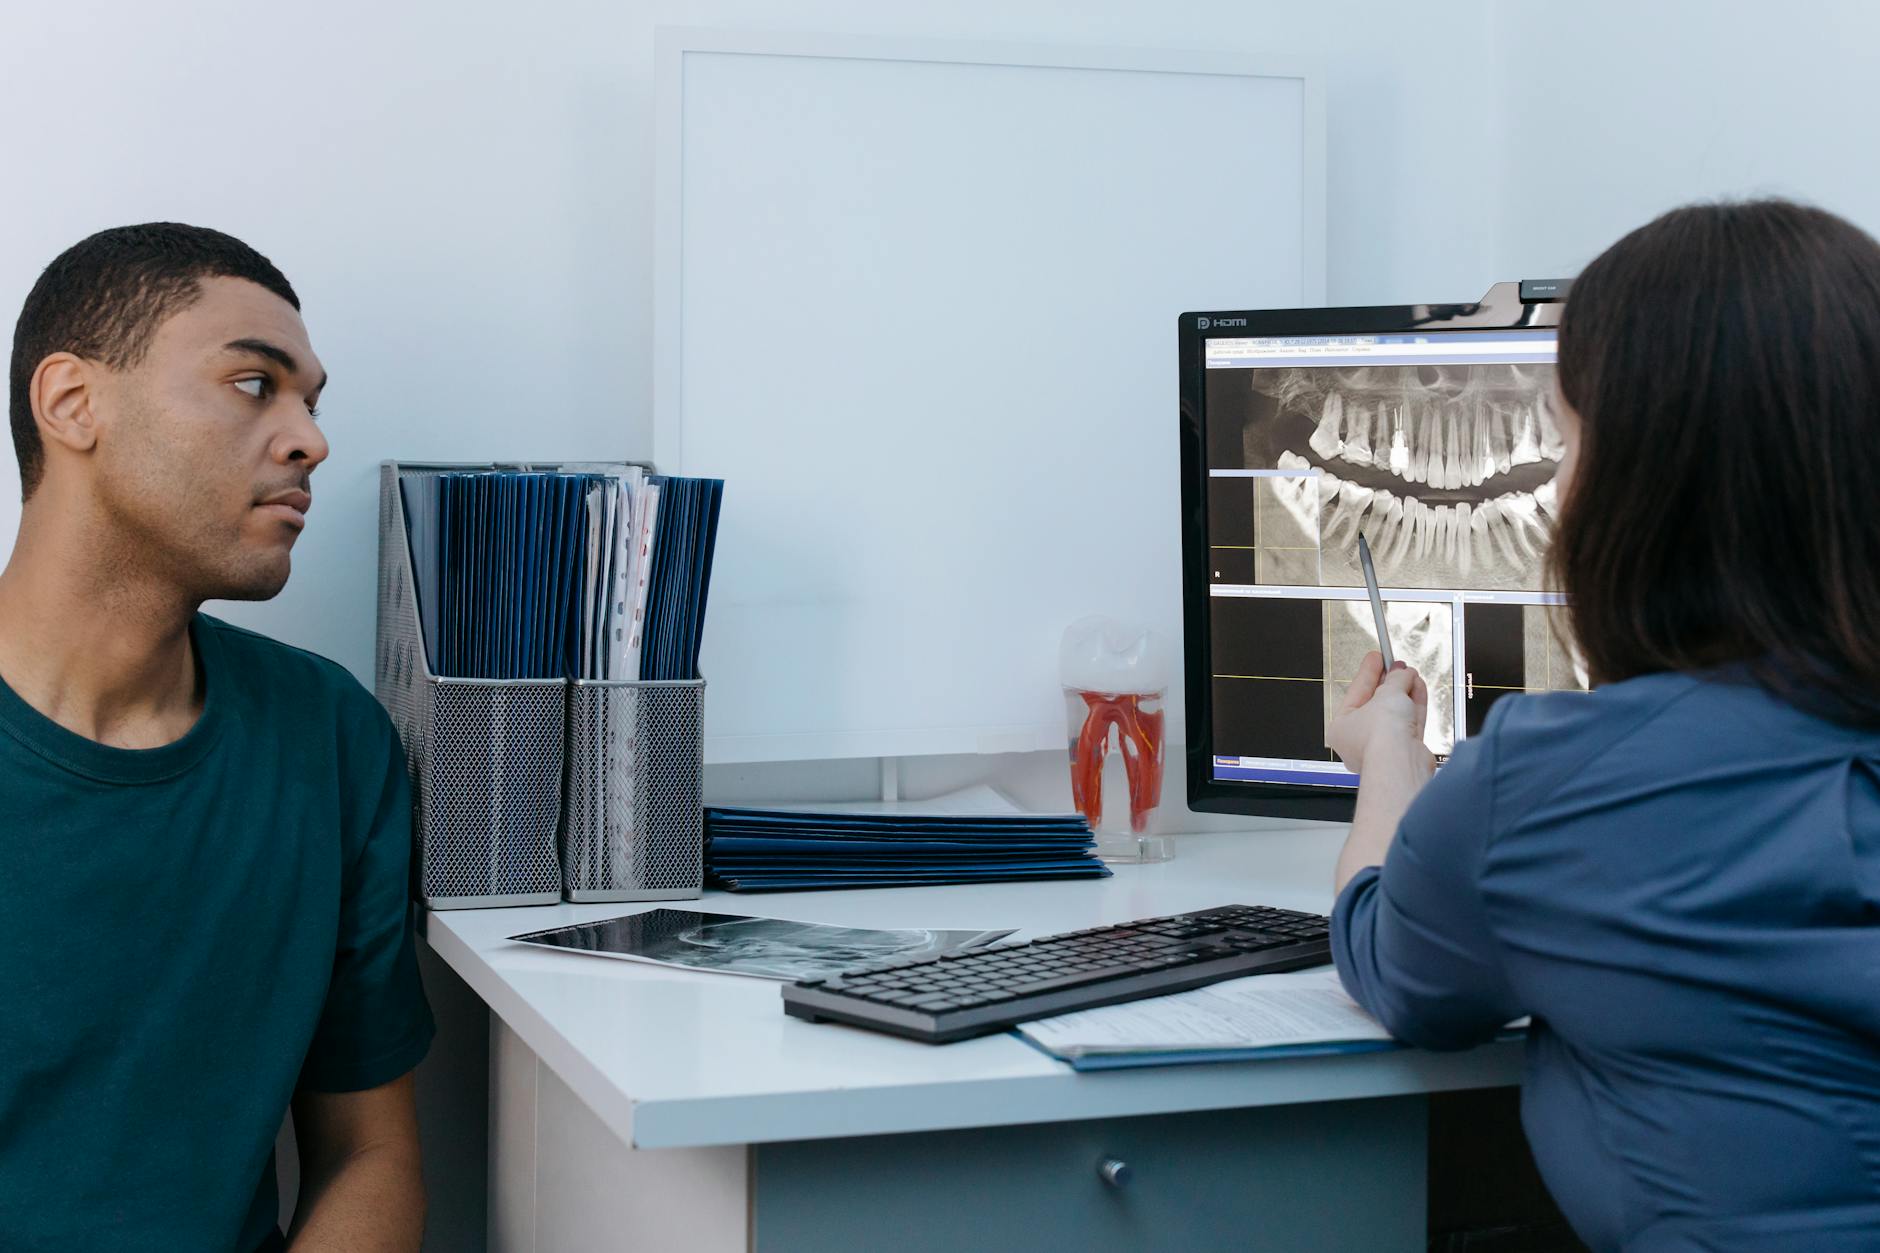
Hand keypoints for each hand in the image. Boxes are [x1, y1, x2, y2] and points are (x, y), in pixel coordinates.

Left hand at [1326, 651, 1428, 775]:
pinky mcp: (1405, 752)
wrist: (1401, 763)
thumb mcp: (1386, 694)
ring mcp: (1383, 747)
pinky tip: (1418, 688)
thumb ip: (1394, 679)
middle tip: (1397, 665)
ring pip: (1395, 713)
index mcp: (1341, 727)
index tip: (1376, 657)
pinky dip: (1414, 705)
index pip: (1356, 692)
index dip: (1368, 671)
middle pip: (1377, 703)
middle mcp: (1360, 740)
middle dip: (1390, 681)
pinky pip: (1409, 723)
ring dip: (1404, 691)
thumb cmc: (1379, 737)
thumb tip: (1401, 672)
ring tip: (1411, 674)